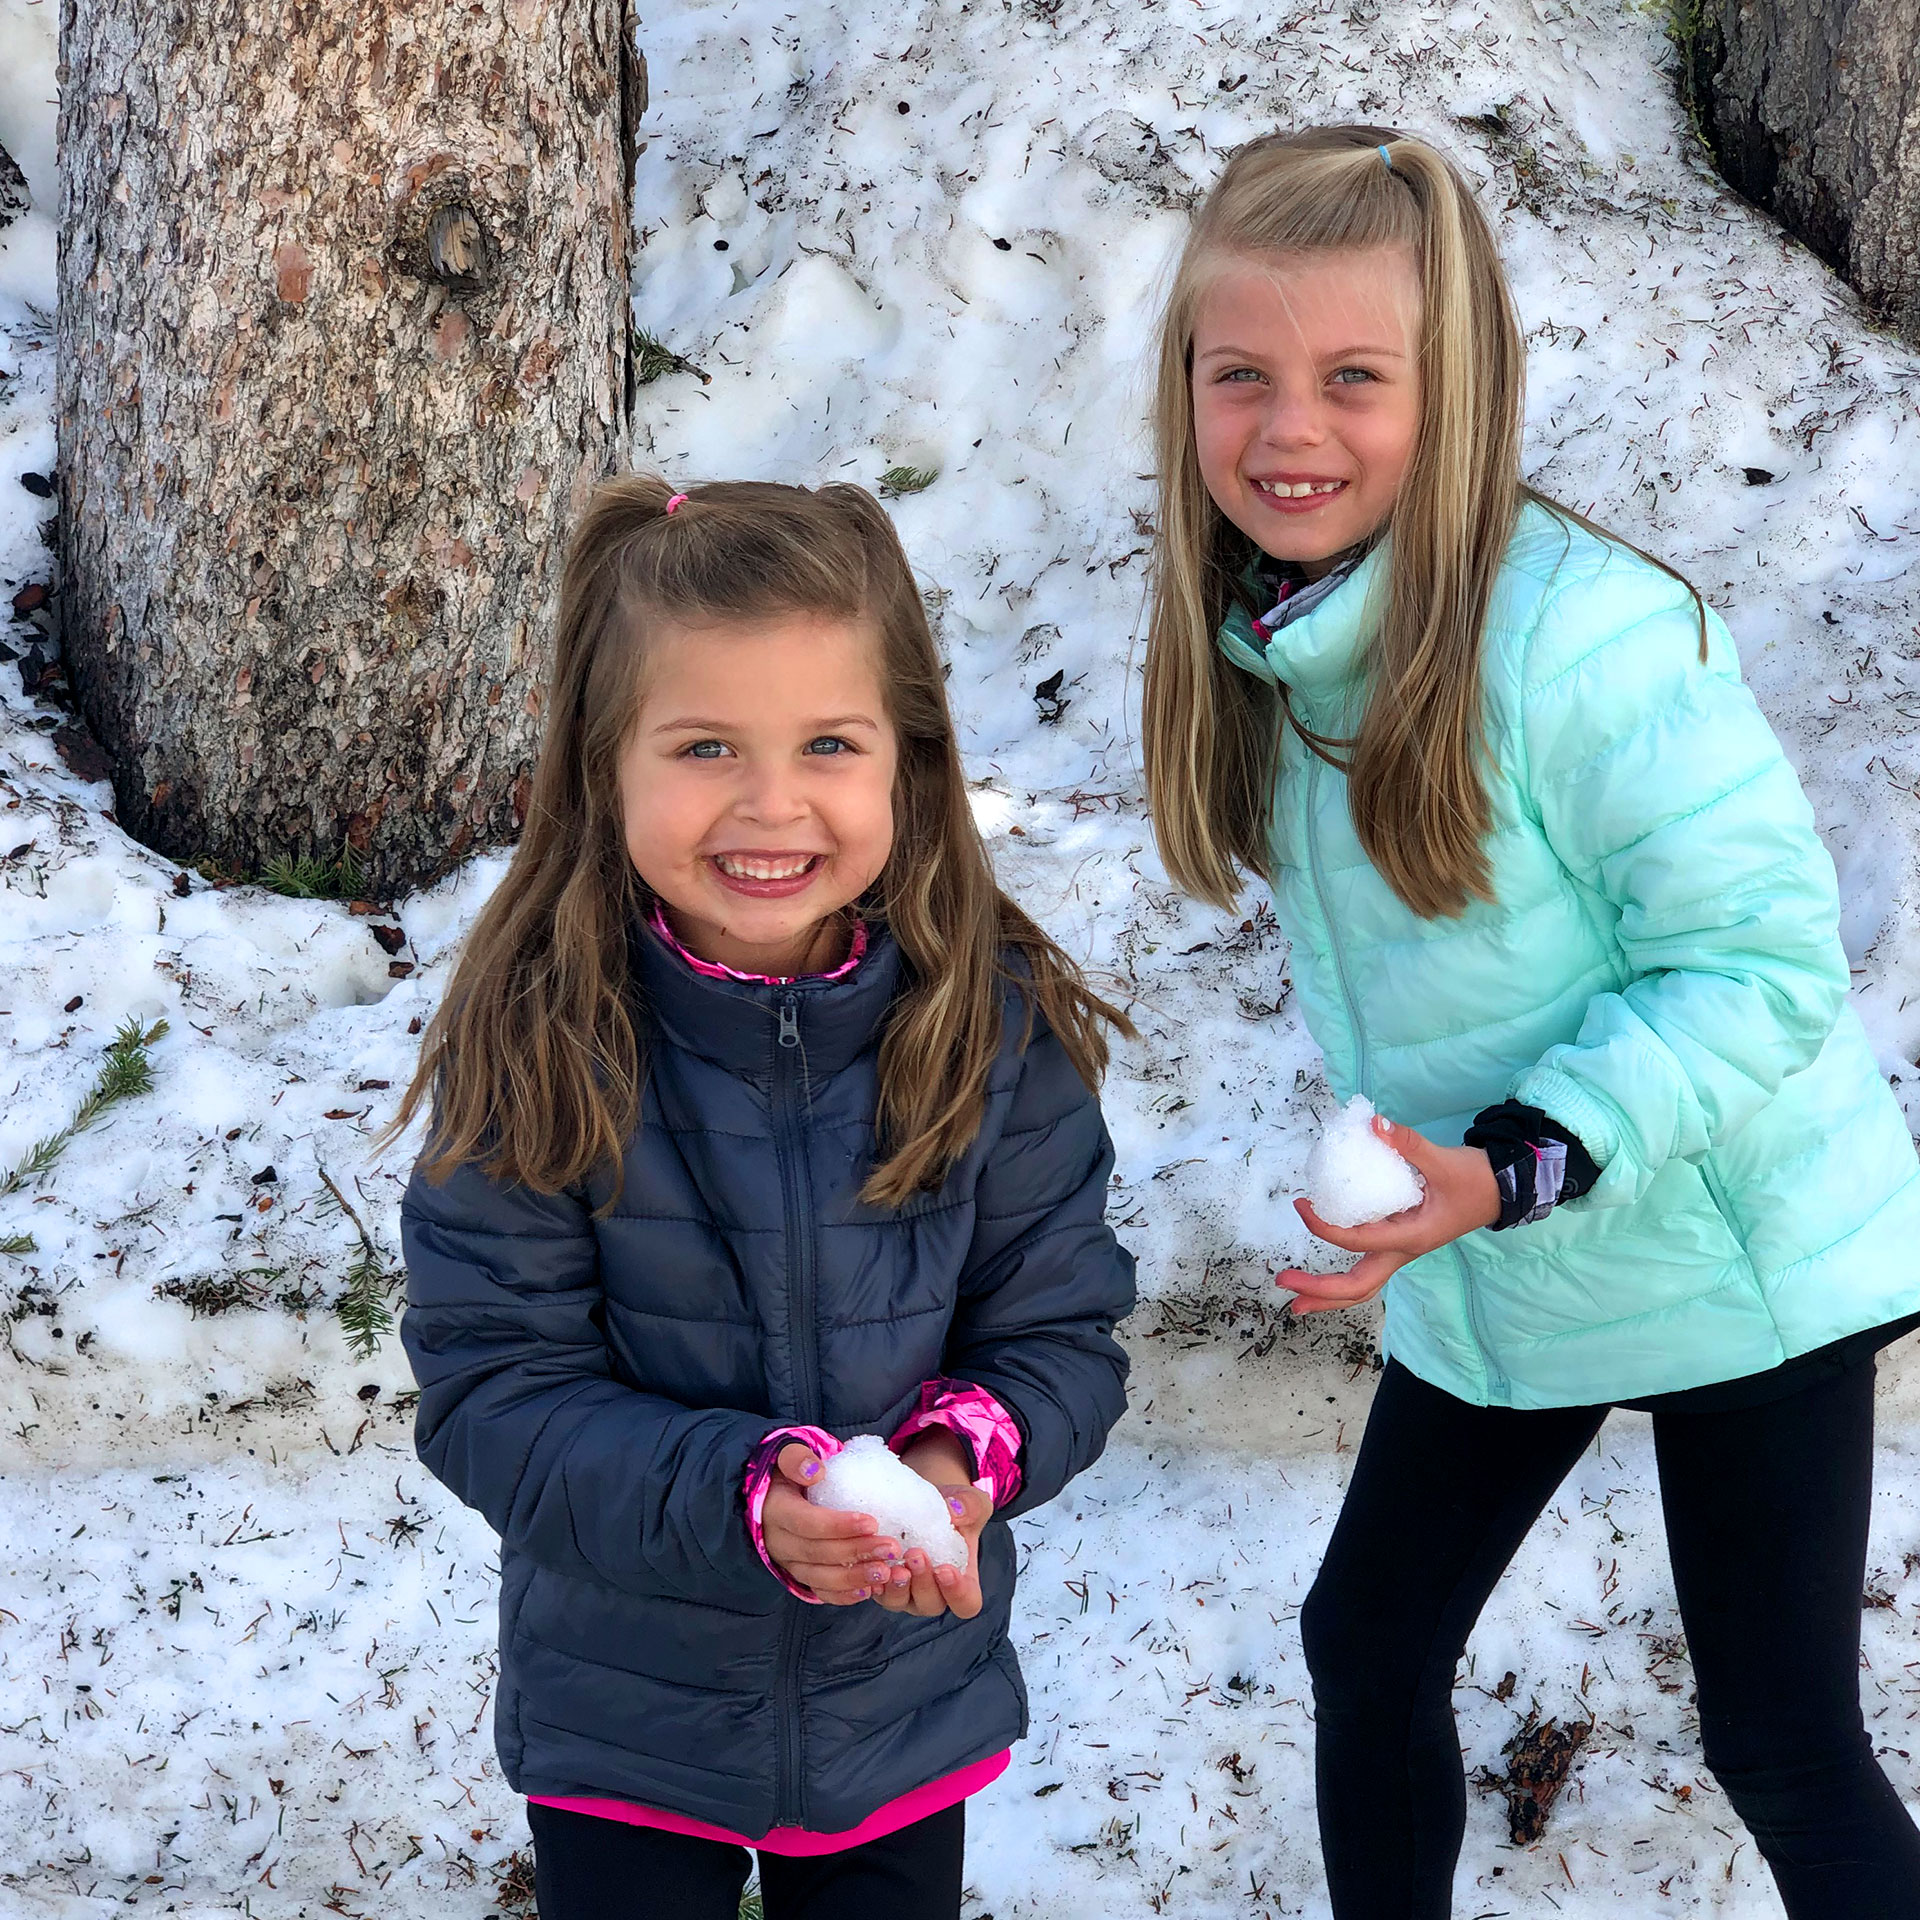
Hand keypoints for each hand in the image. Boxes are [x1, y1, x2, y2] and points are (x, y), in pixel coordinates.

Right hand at [760, 1444, 902, 1604]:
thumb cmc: (790, 1470)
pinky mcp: (799, 1574)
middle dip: (856, 1552)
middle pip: (818, 1553)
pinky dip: (844, 1595)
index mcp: (776, 1511)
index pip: (807, 1523)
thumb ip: (796, 1458)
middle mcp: (779, 1542)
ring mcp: (789, 1562)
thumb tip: (815, 1471)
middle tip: (891, 1547)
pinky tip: (870, 1591)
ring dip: (855, 1577)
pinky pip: (820, 1591)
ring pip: (820, 1577)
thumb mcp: (787, 1455)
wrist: (775, 1493)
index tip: (872, 1522)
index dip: (839, 1526)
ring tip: (887, 1572)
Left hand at [870, 1431, 993, 1619]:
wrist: (926, 1503)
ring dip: (895, 1586)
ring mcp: (905, 1592)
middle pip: (930, 1604)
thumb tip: (955, 1513)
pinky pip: (874, 1590)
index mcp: (962, 1582)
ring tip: (894, 1564)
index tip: (946, 1569)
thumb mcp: (971, 1502)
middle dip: (922, 1583)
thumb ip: (971, 1508)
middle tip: (915, 1555)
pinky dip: (872, 1579)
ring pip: (899, 1602)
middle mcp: (933, 1593)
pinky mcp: (881, 1583)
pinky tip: (870, 1562)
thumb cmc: (955, 1509)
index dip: (957, 1593)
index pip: (966, 1602)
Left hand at [1279, 1113, 1499, 1315]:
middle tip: (1282, 1281)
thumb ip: (1408, 1143)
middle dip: (1319, 1290)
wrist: (1501, 1191)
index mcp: (1411, 1236)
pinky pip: (1366, 1266)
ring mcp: (1400, 1251)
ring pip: (1362, 1286)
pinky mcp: (1399, 1242)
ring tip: (1294, 1300)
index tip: (1303, 1205)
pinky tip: (1320, 1272)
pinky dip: (1341, 1276)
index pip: (1358, 1240)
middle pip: (1358, 1287)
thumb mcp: (1444, 1160)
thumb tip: (1374, 1125)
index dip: (1325, 1226)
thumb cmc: (1474, 1180)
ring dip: (1328, 1295)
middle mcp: (1403, 1251)